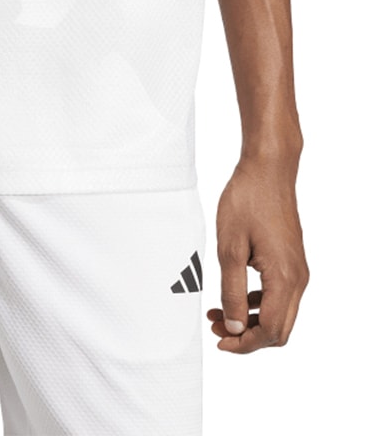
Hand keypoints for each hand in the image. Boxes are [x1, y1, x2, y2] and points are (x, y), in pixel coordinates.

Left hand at [207, 156, 308, 352]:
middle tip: (216, 327)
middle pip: (279, 329)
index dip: (244, 343)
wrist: (268, 169)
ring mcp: (298, 270)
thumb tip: (234, 328)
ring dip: (251, 320)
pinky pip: (279, 296)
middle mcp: (298, 278)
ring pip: (279, 314)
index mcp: (284, 278)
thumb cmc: (247, 200)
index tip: (220, 340)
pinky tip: (235, 294)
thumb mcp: (229, 247)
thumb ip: (231, 291)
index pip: (269, 331)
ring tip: (218, 312)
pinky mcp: (292, 261)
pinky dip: (258, 303)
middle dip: (247, 336)